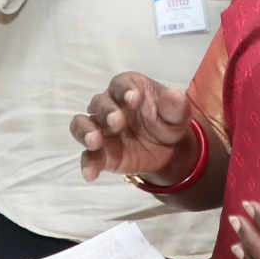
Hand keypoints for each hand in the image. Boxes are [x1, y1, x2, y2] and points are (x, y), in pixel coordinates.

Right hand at [70, 70, 195, 182]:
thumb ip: (175, 106)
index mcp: (129, 90)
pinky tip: (91, 174)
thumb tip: (175, 95)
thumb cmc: (167, 122)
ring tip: (94, 141)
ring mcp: (101, 130)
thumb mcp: (177, 115)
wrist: (166, 149)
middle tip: (117, 122)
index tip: (133, 98)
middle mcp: (110, 106)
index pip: (121, 84)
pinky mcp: (100, 153)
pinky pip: (88, 157)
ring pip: (82, 125)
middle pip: (99, 103)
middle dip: (106, 112)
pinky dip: (87, 165)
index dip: (124, 90)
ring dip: (86, 132)